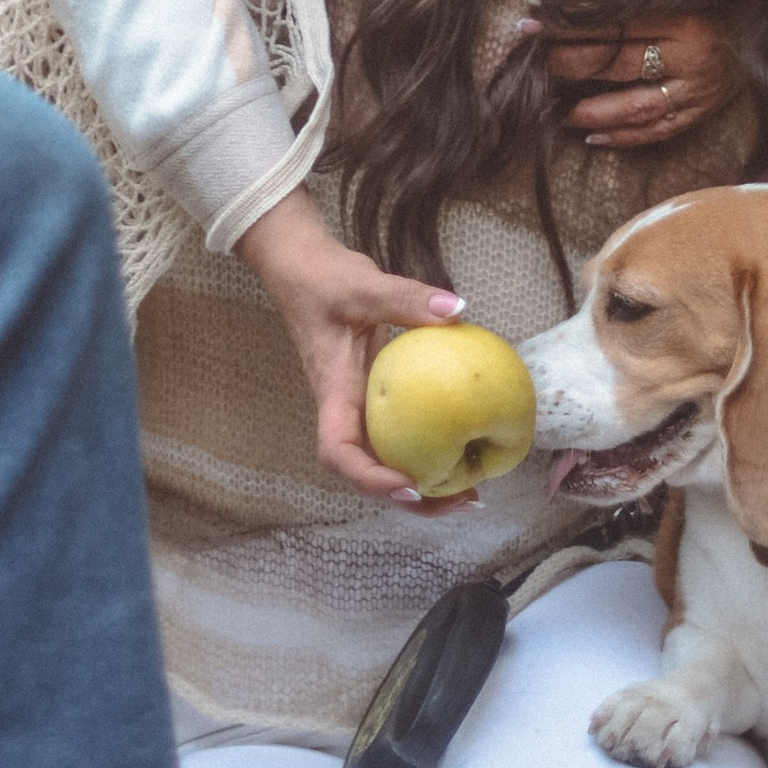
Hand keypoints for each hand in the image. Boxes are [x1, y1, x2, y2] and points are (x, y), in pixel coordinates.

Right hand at [235, 188, 470, 501]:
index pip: (339, 451)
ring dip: (420, 482)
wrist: (298, 267)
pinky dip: (425, 448)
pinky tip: (463, 447)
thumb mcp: (364, 285)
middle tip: (463, 500)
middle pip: (366, 472)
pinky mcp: (370, 395)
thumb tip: (457, 311)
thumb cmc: (323, 280)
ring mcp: (356, 405)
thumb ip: (407, 298)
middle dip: (409, 498)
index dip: (370, 479)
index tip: (410, 487)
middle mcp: (344, 409)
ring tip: (469, 490)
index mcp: (334, 391)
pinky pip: (396, 432)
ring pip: (382, 458)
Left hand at [542, 7, 736, 146]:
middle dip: (570, 66)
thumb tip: (568, 3)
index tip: (531, 26)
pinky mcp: (703, 112)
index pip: (613, 25)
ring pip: (635, 108)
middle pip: (618, 65)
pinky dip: (624, 136)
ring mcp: (699, 91)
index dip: (567, 26)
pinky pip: (658, 131)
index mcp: (683, 18)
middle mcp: (692, 58)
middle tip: (537, 69)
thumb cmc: (712, 0)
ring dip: (591, 111)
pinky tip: (593, 136)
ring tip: (557, 112)